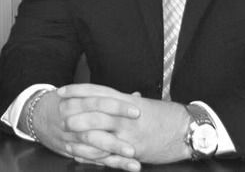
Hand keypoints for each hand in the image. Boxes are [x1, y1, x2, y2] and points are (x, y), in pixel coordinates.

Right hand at [29, 85, 140, 170]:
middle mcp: (71, 117)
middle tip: (136, 141)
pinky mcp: (68, 148)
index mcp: (76, 100)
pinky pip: (87, 156)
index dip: (118, 106)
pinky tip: (121, 164)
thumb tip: (137, 96)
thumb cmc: (66, 102)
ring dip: (113, 151)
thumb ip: (109, 97)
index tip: (137, 111)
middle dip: (116, 135)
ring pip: (92, 143)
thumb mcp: (82, 94)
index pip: (99, 101)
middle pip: (95, 125)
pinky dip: (104, 160)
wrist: (36, 114)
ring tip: (132, 156)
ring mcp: (69, 135)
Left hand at [58, 85, 191, 164]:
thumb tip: (114, 96)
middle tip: (59, 114)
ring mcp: (128, 131)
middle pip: (93, 109)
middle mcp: (125, 114)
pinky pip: (107, 151)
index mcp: (126, 100)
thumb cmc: (164, 116)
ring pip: (98, 130)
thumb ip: (125, 101)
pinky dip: (91, 153)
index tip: (61, 91)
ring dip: (79, 132)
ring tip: (65, 134)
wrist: (185, 130)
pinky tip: (79, 153)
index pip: (96, 91)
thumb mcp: (142, 104)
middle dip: (74, 112)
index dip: (77, 90)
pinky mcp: (133, 149)